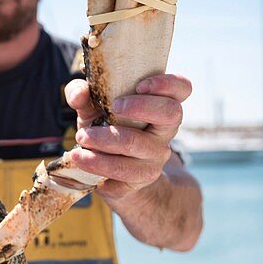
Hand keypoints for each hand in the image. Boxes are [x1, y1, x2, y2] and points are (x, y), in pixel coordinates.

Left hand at [64, 74, 191, 201]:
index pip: (182, 89)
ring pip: (138, 145)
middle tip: (113, 107)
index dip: (167, 83)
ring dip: (105, 139)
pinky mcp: (140, 180)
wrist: (111, 176)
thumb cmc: (106, 130)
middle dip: (140, 107)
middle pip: (171, 113)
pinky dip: (96, 163)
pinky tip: (80, 159)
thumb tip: (80, 93)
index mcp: (159, 107)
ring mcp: (155, 158)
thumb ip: (83, 95)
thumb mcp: (93, 109)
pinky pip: (121, 173)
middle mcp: (164, 132)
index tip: (140, 85)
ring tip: (81, 137)